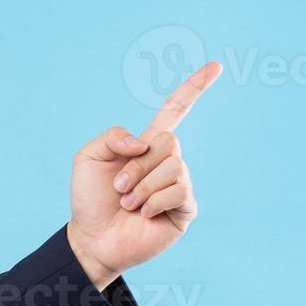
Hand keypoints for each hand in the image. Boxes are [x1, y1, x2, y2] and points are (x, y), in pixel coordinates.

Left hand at [66, 61, 221, 288]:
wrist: (92, 238)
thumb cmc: (89, 200)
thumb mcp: (88, 159)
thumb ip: (113, 138)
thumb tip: (145, 142)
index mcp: (146, 145)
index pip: (175, 111)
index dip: (194, 89)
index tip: (216, 67)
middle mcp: (167, 162)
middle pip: (169, 142)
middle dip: (138, 165)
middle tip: (118, 188)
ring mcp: (179, 185)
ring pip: (174, 167)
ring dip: (143, 187)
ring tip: (127, 204)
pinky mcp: (185, 209)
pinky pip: (179, 192)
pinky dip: (154, 202)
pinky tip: (143, 214)